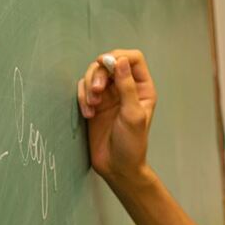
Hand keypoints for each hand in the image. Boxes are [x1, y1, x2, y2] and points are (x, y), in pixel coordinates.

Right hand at [76, 49, 157, 185]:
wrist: (117, 167)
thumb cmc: (131, 145)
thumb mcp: (132, 115)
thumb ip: (127, 86)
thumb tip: (120, 60)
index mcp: (142, 88)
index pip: (133, 59)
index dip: (119, 56)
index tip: (105, 64)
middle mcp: (125, 87)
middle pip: (109, 63)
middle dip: (98, 74)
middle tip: (96, 92)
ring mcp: (109, 95)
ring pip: (94, 74)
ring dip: (88, 86)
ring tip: (91, 105)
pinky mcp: (94, 104)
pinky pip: (84, 89)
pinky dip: (82, 98)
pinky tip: (88, 114)